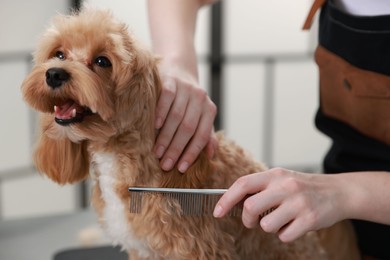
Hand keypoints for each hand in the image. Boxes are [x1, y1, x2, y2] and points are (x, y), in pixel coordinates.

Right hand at [154, 65, 216, 172]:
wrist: (178, 69)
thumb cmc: (188, 99)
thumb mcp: (200, 115)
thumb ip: (206, 134)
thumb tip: (210, 154)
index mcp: (209, 109)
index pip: (202, 135)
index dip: (192, 153)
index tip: (181, 168)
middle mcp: (200, 98)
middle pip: (188, 128)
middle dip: (176, 149)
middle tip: (165, 164)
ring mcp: (186, 88)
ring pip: (176, 117)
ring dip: (166, 137)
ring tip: (158, 152)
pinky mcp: (171, 81)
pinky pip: (167, 99)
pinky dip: (161, 114)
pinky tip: (156, 127)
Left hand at [213, 168, 345, 241]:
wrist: (338, 192)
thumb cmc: (302, 187)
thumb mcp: (281, 179)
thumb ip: (260, 187)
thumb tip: (232, 201)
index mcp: (275, 174)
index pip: (243, 184)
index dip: (226, 199)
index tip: (217, 212)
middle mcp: (285, 186)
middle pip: (250, 207)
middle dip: (247, 220)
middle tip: (253, 221)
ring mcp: (298, 203)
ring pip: (266, 225)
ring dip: (270, 227)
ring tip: (282, 219)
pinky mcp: (310, 219)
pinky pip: (284, 236)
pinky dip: (285, 235)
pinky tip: (295, 225)